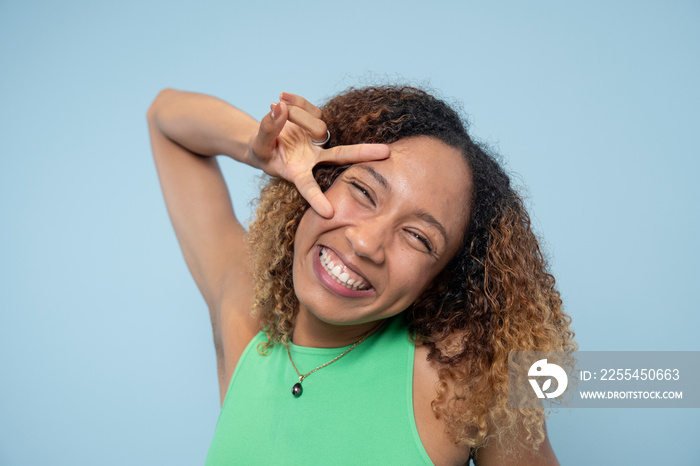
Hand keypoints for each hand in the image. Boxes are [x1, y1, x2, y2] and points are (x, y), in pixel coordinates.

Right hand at [248, 93, 389, 217]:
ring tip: (275, 110)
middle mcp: (315, 159)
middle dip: (363, 153)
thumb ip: (267, 128)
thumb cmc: (261, 151)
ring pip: (316, 124)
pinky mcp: (319, 121)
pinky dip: (296, 101)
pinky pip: (311, 107)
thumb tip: (278, 108)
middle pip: (341, 155)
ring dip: (294, 115)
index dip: (316, 199)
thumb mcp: (257, 145)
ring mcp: (320, 141)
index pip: (308, 187)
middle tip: (386, 152)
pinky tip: (282, 98)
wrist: (264, 140)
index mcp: (298, 173)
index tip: (329, 214)